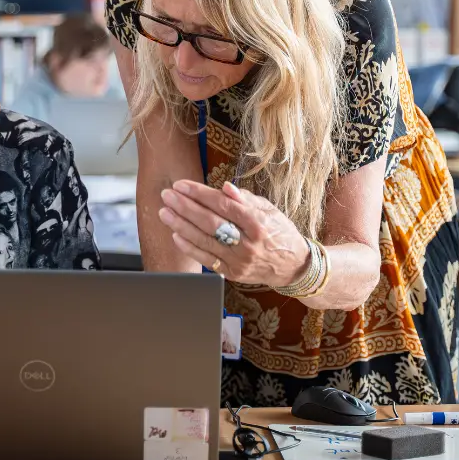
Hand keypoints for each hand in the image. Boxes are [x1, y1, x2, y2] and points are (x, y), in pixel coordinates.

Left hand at [158, 179, 309, 286]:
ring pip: (204, 241)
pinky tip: (175, 234)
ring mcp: (239, 261)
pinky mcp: (233, 274)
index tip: (181, 185)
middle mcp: (248, 243)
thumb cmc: (279, 232)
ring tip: (165, 212)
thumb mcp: (269, 209)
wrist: (293, 266)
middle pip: (210, 222)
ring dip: (181, 225)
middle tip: (167, 195)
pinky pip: (206, 259)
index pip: (223, 205)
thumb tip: (225, 187)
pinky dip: (189, 247)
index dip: (200, 194)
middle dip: (185, 207)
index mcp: (258, 223)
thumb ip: (245, 199)